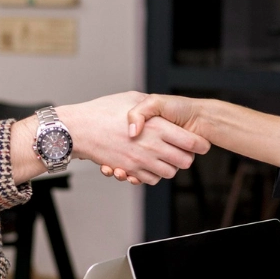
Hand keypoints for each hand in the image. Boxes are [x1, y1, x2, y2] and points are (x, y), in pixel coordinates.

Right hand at [61, 92, 209, 184]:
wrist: (79, 130)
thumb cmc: (103, 111)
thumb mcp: (132, 99)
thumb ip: (150, 106)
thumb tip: (160, 110)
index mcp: (157, 127)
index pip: (191, 142)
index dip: (199, 144)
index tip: (199, 142)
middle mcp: (152, 146)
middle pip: (184, 162)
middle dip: (187, 157)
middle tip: (182, 150)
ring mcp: (141, 161)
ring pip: (169, 173)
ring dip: (170, 166)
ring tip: (164, 156)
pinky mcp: (129, 170)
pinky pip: (150, 179)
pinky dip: (153, 174)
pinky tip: (148, 163)